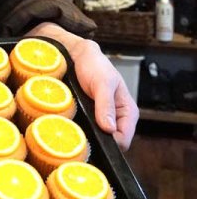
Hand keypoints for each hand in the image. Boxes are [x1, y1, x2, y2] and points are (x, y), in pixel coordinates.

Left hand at [25, 23, 138, 149]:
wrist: (77, 56)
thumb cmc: (94, 65)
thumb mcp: (103, 83)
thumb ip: (106, 105)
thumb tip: (109, 129)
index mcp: (128, 112)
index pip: (124, 140)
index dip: (111, 143)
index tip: (94, 138)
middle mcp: (117, 118)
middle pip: (111, 142)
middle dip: (98, 141)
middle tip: (80, 134)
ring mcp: (103, 119)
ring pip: (99, 138)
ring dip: (87, 136)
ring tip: (74, 130)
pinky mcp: (90, 117)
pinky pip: (88, 130)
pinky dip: (80, 130)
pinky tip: (71, 126)